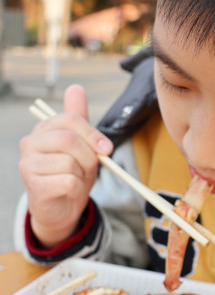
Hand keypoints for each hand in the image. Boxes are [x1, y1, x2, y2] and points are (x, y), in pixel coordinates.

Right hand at [19, 84, 112, 247]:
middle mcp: (29, 144)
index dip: (92, 133)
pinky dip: (77, 188)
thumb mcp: (80, 145)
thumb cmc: (71, 172)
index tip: (106, 148)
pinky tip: (69, 191)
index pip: (69, 119)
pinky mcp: (35, 186)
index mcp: (42, 129)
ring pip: (70, 162)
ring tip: (75, 179)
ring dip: (82, 174)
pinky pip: (68, 181)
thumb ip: (79, 119)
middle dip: (89, 155)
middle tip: (92, 167)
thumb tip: (76, 87)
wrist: (61, 207)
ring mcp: (28, 165)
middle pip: (69, 139)